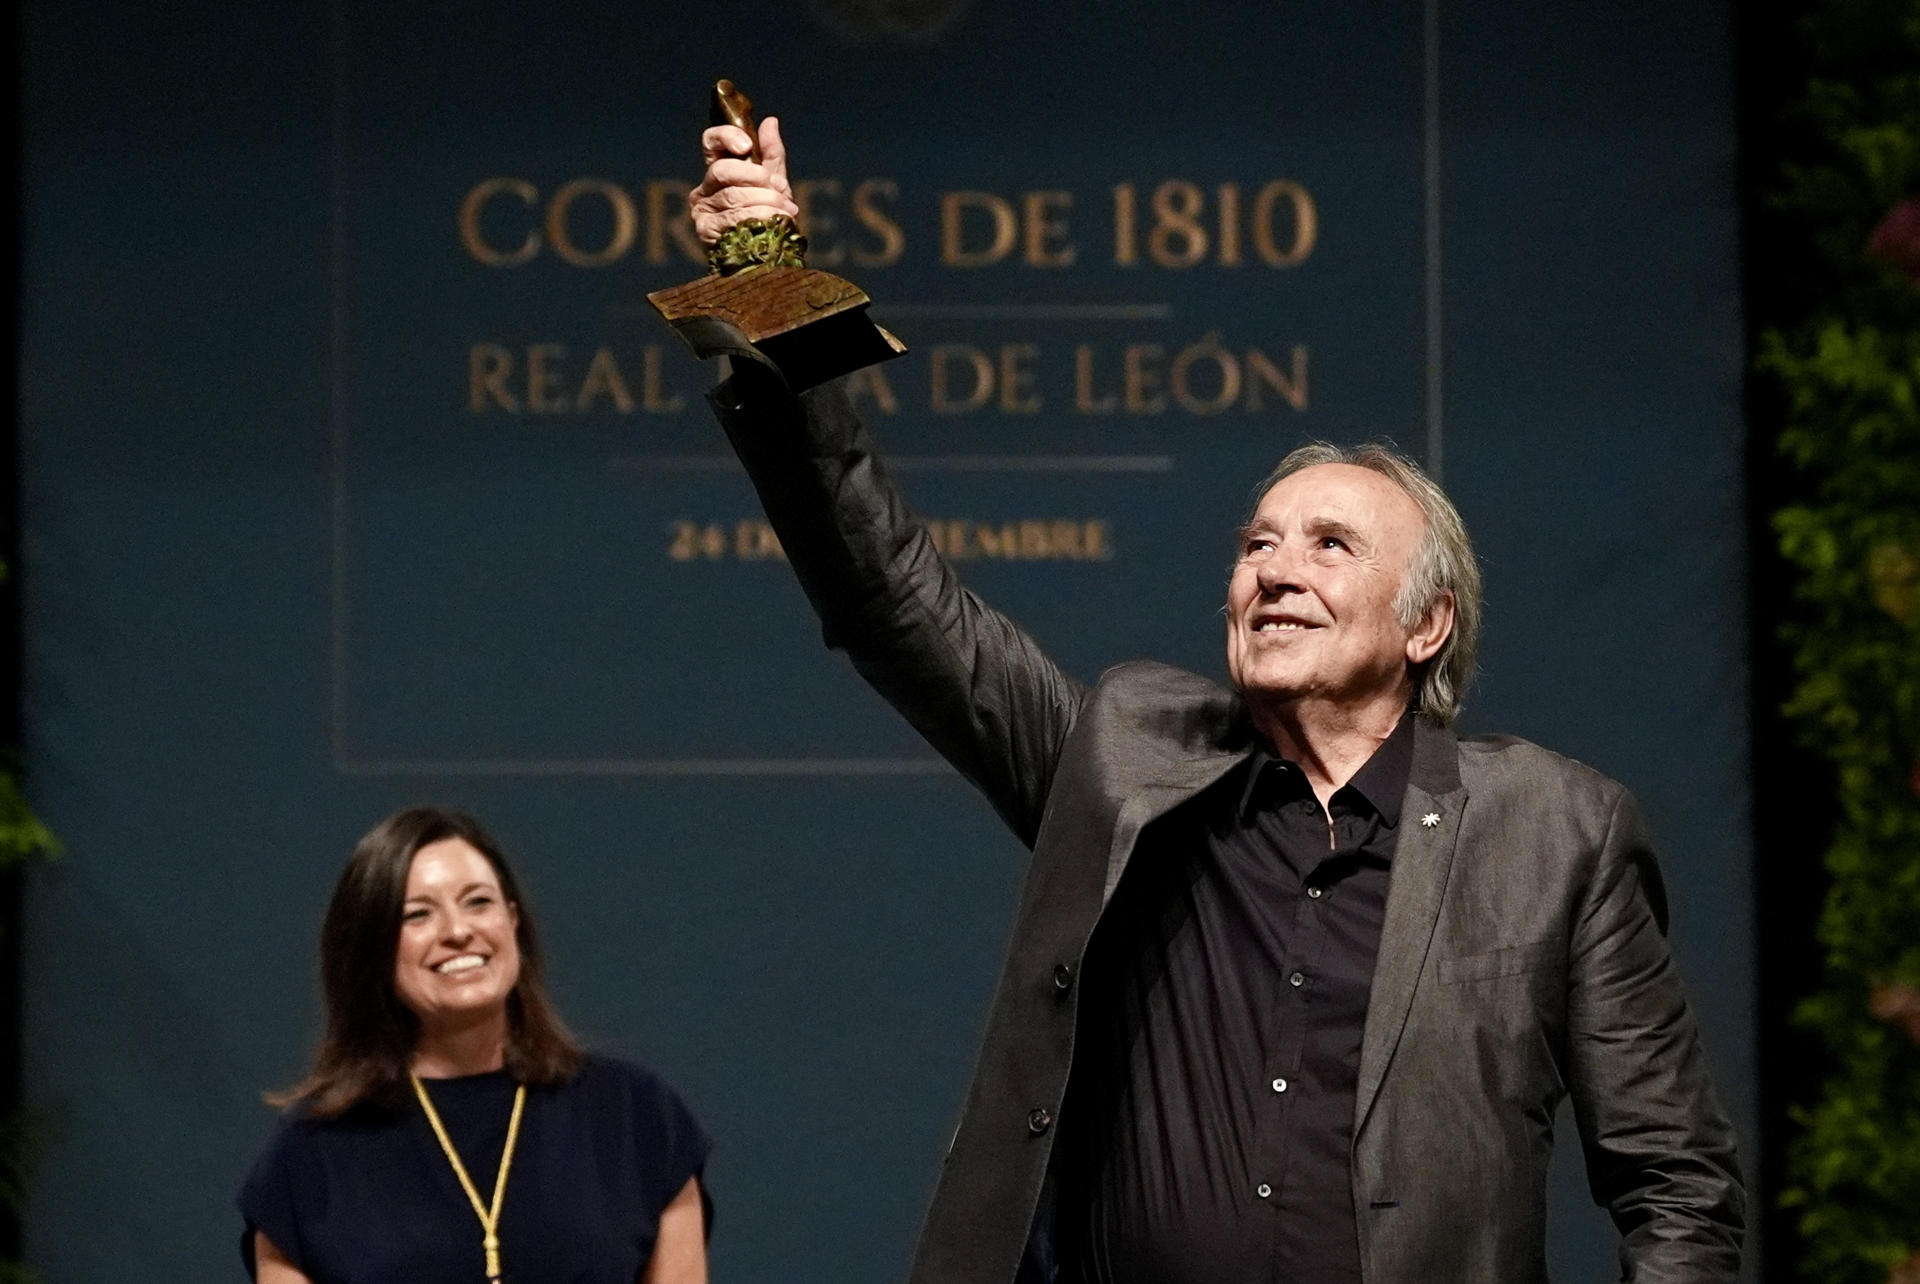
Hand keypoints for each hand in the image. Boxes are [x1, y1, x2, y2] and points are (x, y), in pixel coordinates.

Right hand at [689, 116, 799, 245]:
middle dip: (756, 177)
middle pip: (723, 170)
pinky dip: (759, 218)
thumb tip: (770, 121)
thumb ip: (771, 154)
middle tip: (778, 189)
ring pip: (733, 196)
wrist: (768, 255)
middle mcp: (704, 189)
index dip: (726, 137)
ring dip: (766, 201)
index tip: (746, 146)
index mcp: (718, 171)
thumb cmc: (767, 217)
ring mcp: (702, 211)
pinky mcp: (705, 231)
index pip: (710, 142)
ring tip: (786, 210)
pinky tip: (773, 223)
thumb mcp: (774, 183)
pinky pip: (733, 218)